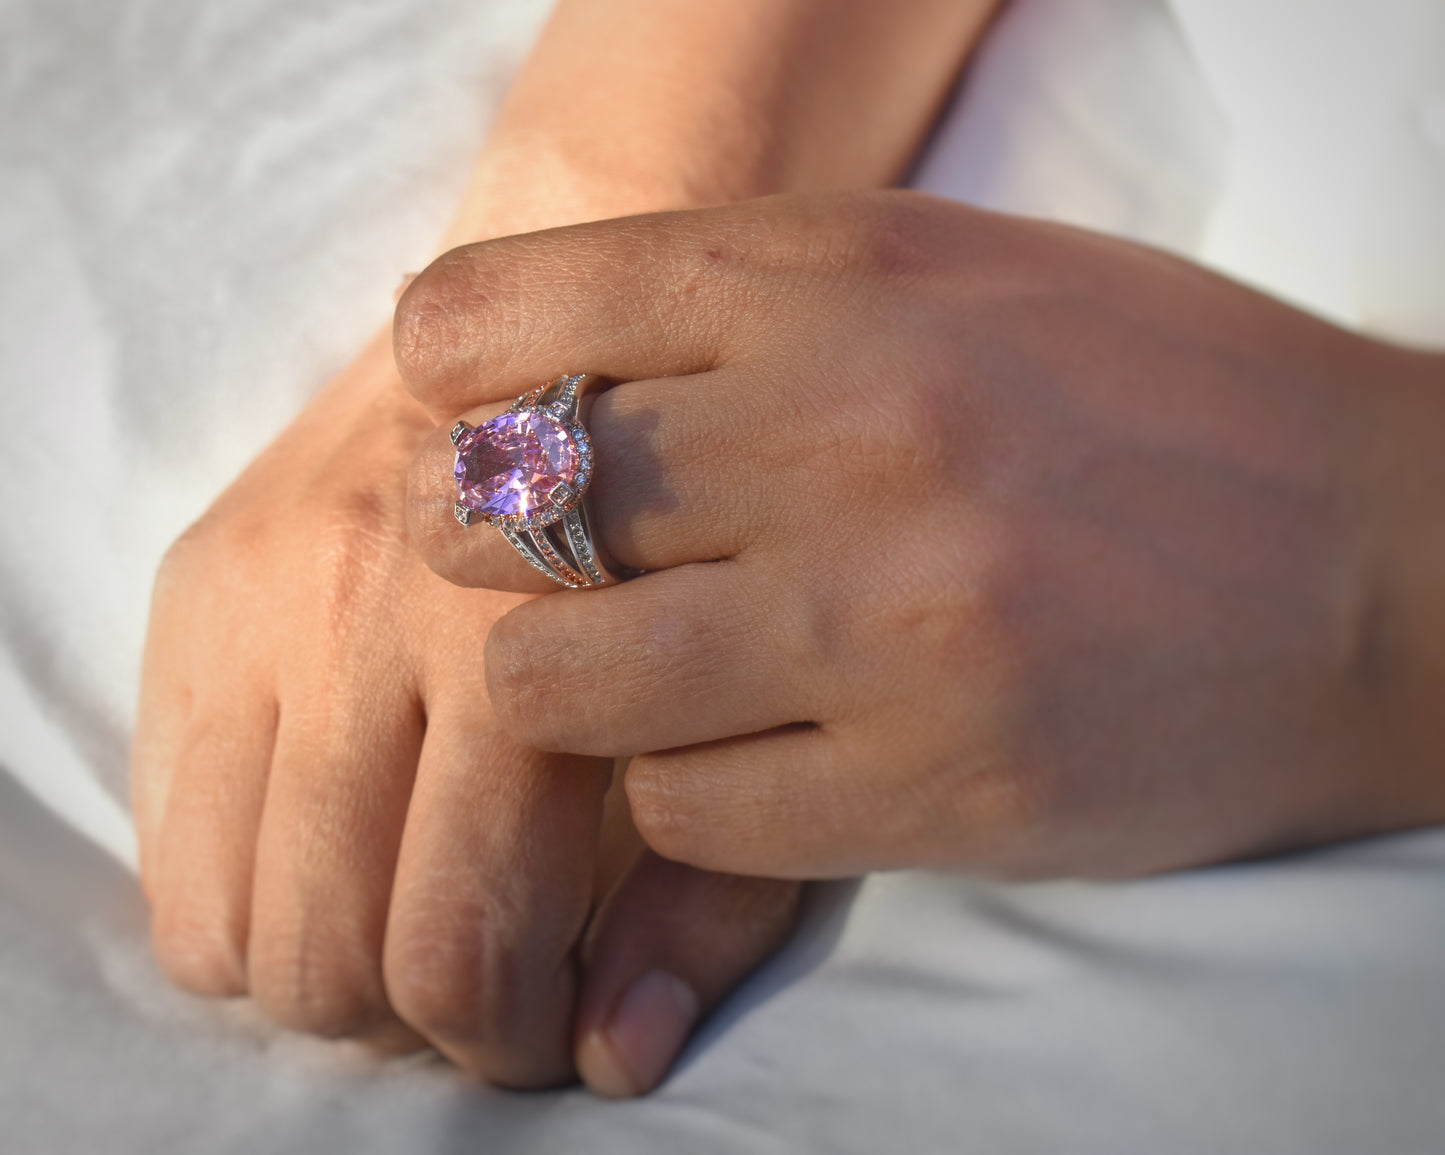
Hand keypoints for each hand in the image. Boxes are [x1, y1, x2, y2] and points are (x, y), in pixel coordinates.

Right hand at [132, 334, 798, 1092]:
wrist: (585, 291)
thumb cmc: (697, 509)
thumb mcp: (746, 692)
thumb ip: (705, 881)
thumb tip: (620, 1056)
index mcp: (526, 660)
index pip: (458, 948)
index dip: (506, 1031)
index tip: (547, 1020)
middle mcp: (367, 619)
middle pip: (328, 949)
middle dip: (408, 1019)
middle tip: (479, 983)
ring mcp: (267, 590)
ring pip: (220, 913)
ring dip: (316, 961)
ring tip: (403, 915)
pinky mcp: (201, 571)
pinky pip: (161, 821)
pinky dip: (241, 880)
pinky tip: (336, 840)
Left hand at [398, 191, 1444, 879]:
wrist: (1381, 558)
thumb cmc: (1150, 402)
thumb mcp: (946, 273)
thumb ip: (742, 308)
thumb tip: (537, 374)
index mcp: (834, 276)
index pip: (501, 320)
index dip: (450, 385)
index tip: (475, 425)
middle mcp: (842, 431)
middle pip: (498, 516)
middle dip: (482, 555)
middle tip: (542, 572)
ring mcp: (881, 620)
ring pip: (549, 688)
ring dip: (566, 696)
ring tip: (645, 679)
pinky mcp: (928, 783)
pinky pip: (679, 815)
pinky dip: (687, 796)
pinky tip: (763, 756)